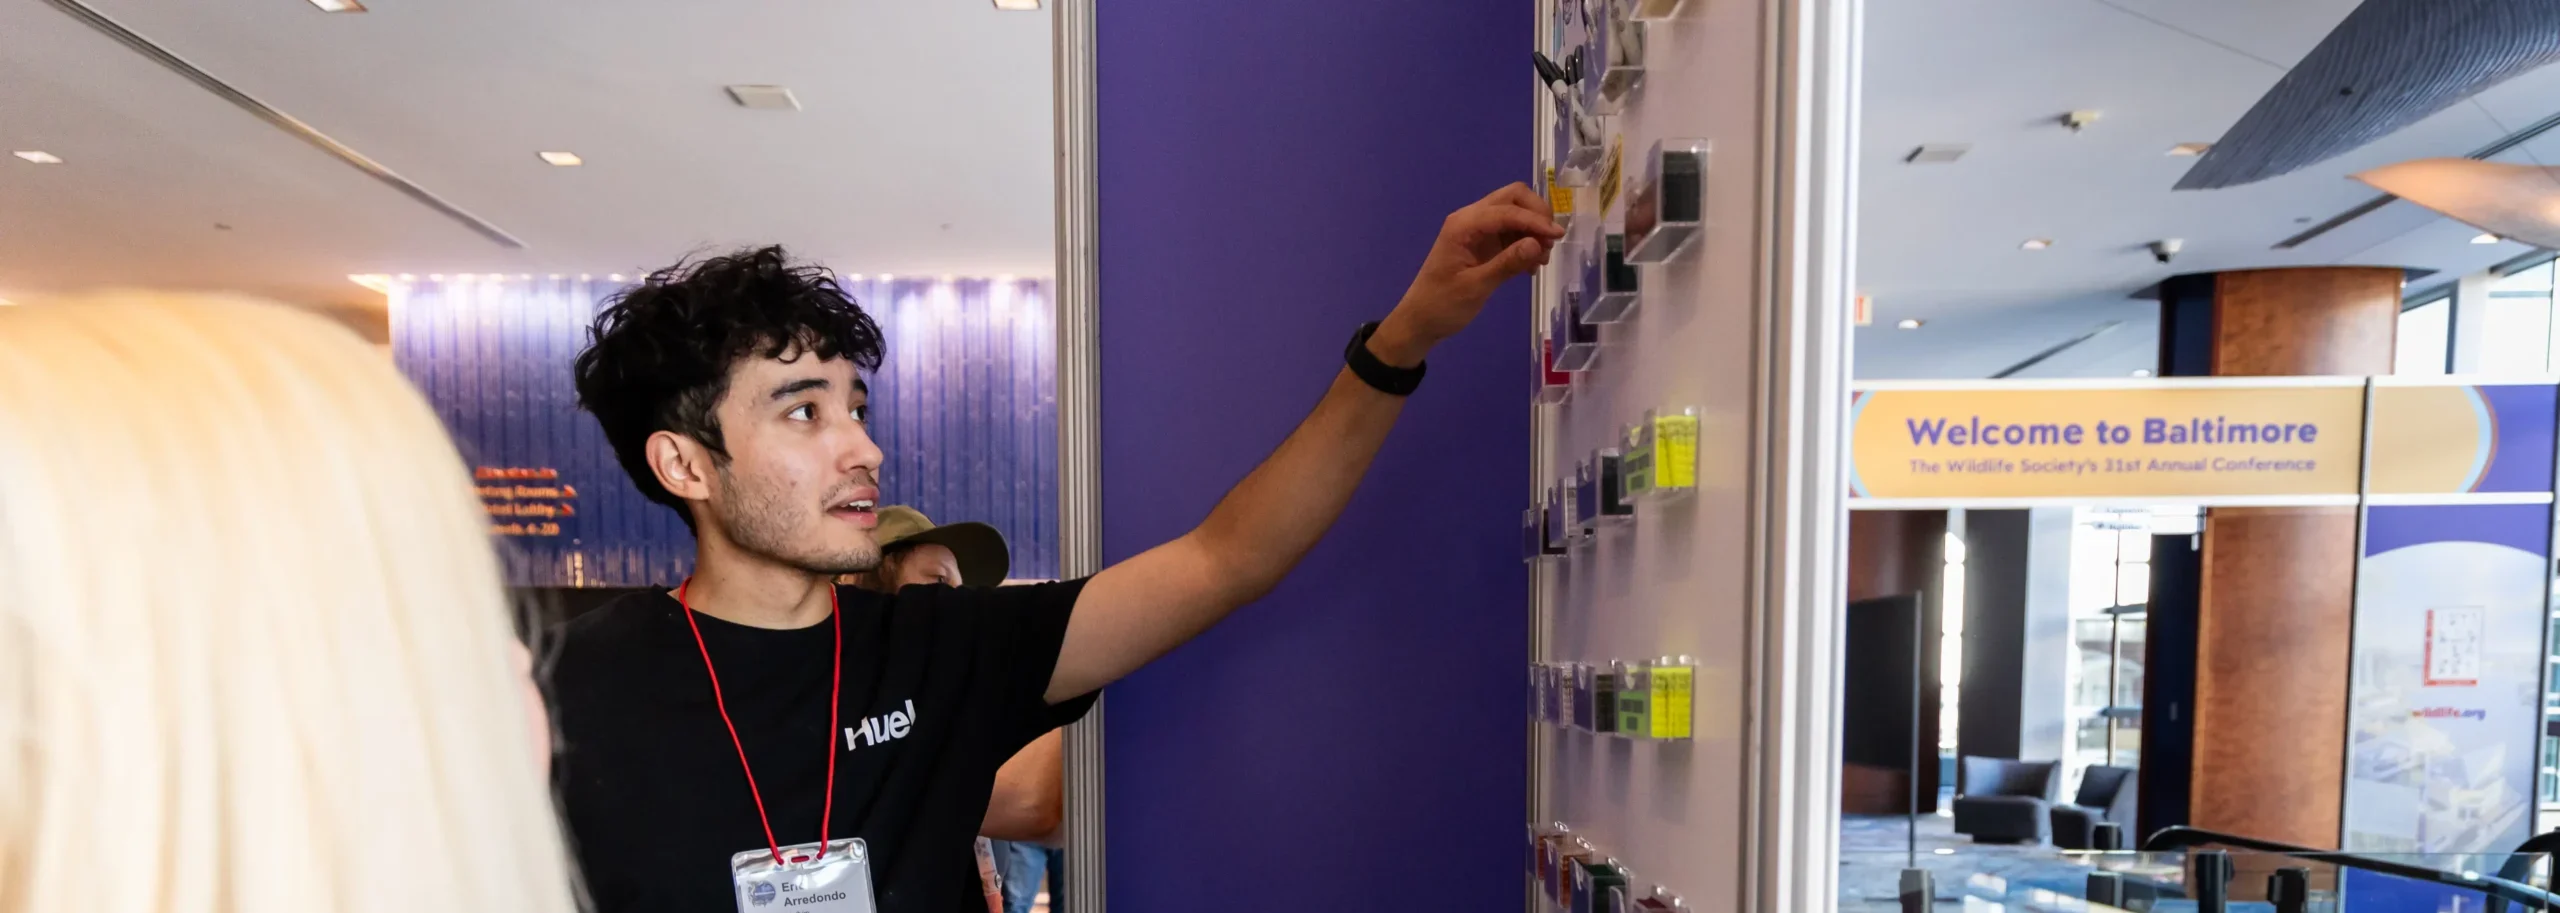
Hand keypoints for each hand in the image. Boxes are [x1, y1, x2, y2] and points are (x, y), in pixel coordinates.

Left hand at [1371, 183, 1563, 365]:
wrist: (1421, 320)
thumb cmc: (1443, 304)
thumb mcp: (1476, 287)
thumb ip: (1507, 263)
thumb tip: (1538, 243)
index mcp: (1463, 225)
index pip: (1507, 211)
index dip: (1535, 220)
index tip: (1558, 236)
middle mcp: (1471, 219)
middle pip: (1513, 198)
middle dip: (1536, 215)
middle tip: (1550, 242)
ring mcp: (1478, 230)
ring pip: (1515, 213)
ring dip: (1533, 230)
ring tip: (1541, 259)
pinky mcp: (1484, 244)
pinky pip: (1512, 232)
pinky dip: (1526, 242)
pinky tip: (1531, 266)